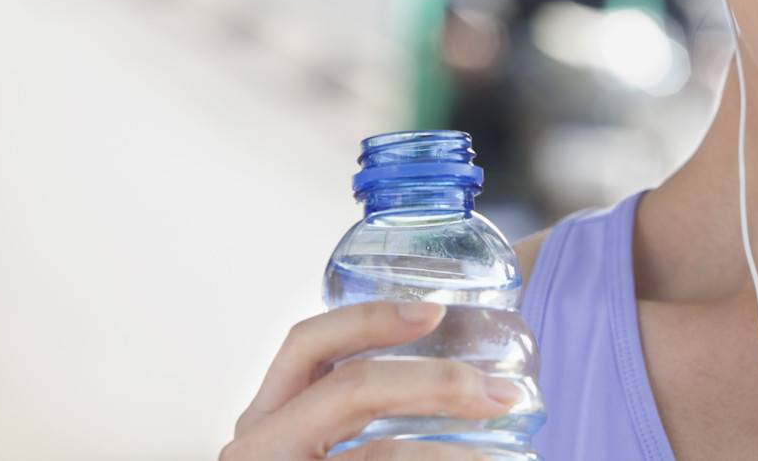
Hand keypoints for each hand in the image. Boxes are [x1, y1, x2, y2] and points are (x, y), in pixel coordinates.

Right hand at [219, 300, 521, 460]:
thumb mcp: (318, 443)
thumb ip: (361, 417)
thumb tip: (473, 384)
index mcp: (264, 418)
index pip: (306, 345)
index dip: (370, 318)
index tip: (435, 312)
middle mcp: (255, 450)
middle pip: (353, 388)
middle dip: (438, 382)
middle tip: (501, 392)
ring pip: (379, 454)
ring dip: (452, 452)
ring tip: (502, 460)